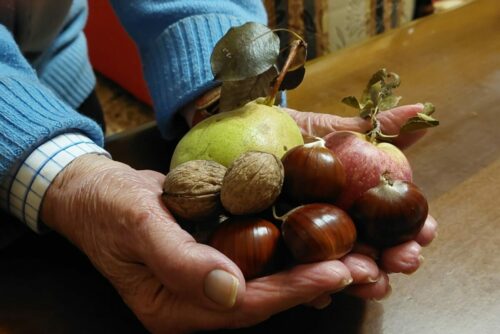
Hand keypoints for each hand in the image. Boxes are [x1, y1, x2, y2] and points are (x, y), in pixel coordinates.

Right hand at [41, 154, 353, 332]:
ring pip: (270, 281)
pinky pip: (261, 260)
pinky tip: (322, 241)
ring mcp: (208, 281)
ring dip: (313, 269)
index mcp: (174, 308)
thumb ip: (179, 261)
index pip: (245, 305)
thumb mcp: (137, 226)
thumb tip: (229, 291)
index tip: (338, 272)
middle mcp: (197, 303)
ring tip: (359, 258)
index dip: (292, 290)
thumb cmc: (108, 208)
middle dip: (317, 284)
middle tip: (367, 268)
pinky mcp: (216, 257)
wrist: (93, 192)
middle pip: (267, 299)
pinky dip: (292, 252)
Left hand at [285, 104, 437, 307]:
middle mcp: (341, 228)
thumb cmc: (296, 134)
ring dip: (361, 278)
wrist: (247, 136)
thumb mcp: (334, 130)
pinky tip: (320, 295)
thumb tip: (421, 110)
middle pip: (377, 253)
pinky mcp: (282, 256)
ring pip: (344, 272)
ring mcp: (313, 246)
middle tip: (405, 259)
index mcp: (360, 205)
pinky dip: (312, 289)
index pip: (396, 224)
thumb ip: (377, 128)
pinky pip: (299, 281)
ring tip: (369, 277)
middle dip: (396, 260)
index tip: (427, 231)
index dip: (417, 230)